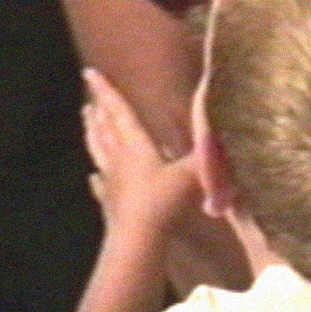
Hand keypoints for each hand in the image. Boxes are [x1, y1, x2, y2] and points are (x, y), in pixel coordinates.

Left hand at [81, 68, 199, 239]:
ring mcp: (110, 182)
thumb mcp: (192, 174)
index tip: (89, 72)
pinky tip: (93, 177)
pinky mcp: (108, 203)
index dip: (106, 91)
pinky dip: (96, 177)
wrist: (138, 239)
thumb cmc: (163, 201)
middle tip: (89, 98)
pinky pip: (99, 185)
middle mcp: (118, 159)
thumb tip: (224, 132)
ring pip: (97, 151)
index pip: (118, 111)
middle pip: (104, 129)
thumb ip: (207, 154)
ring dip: (91, 134)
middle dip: (97, 111)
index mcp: (135, 145)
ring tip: (86, 121)